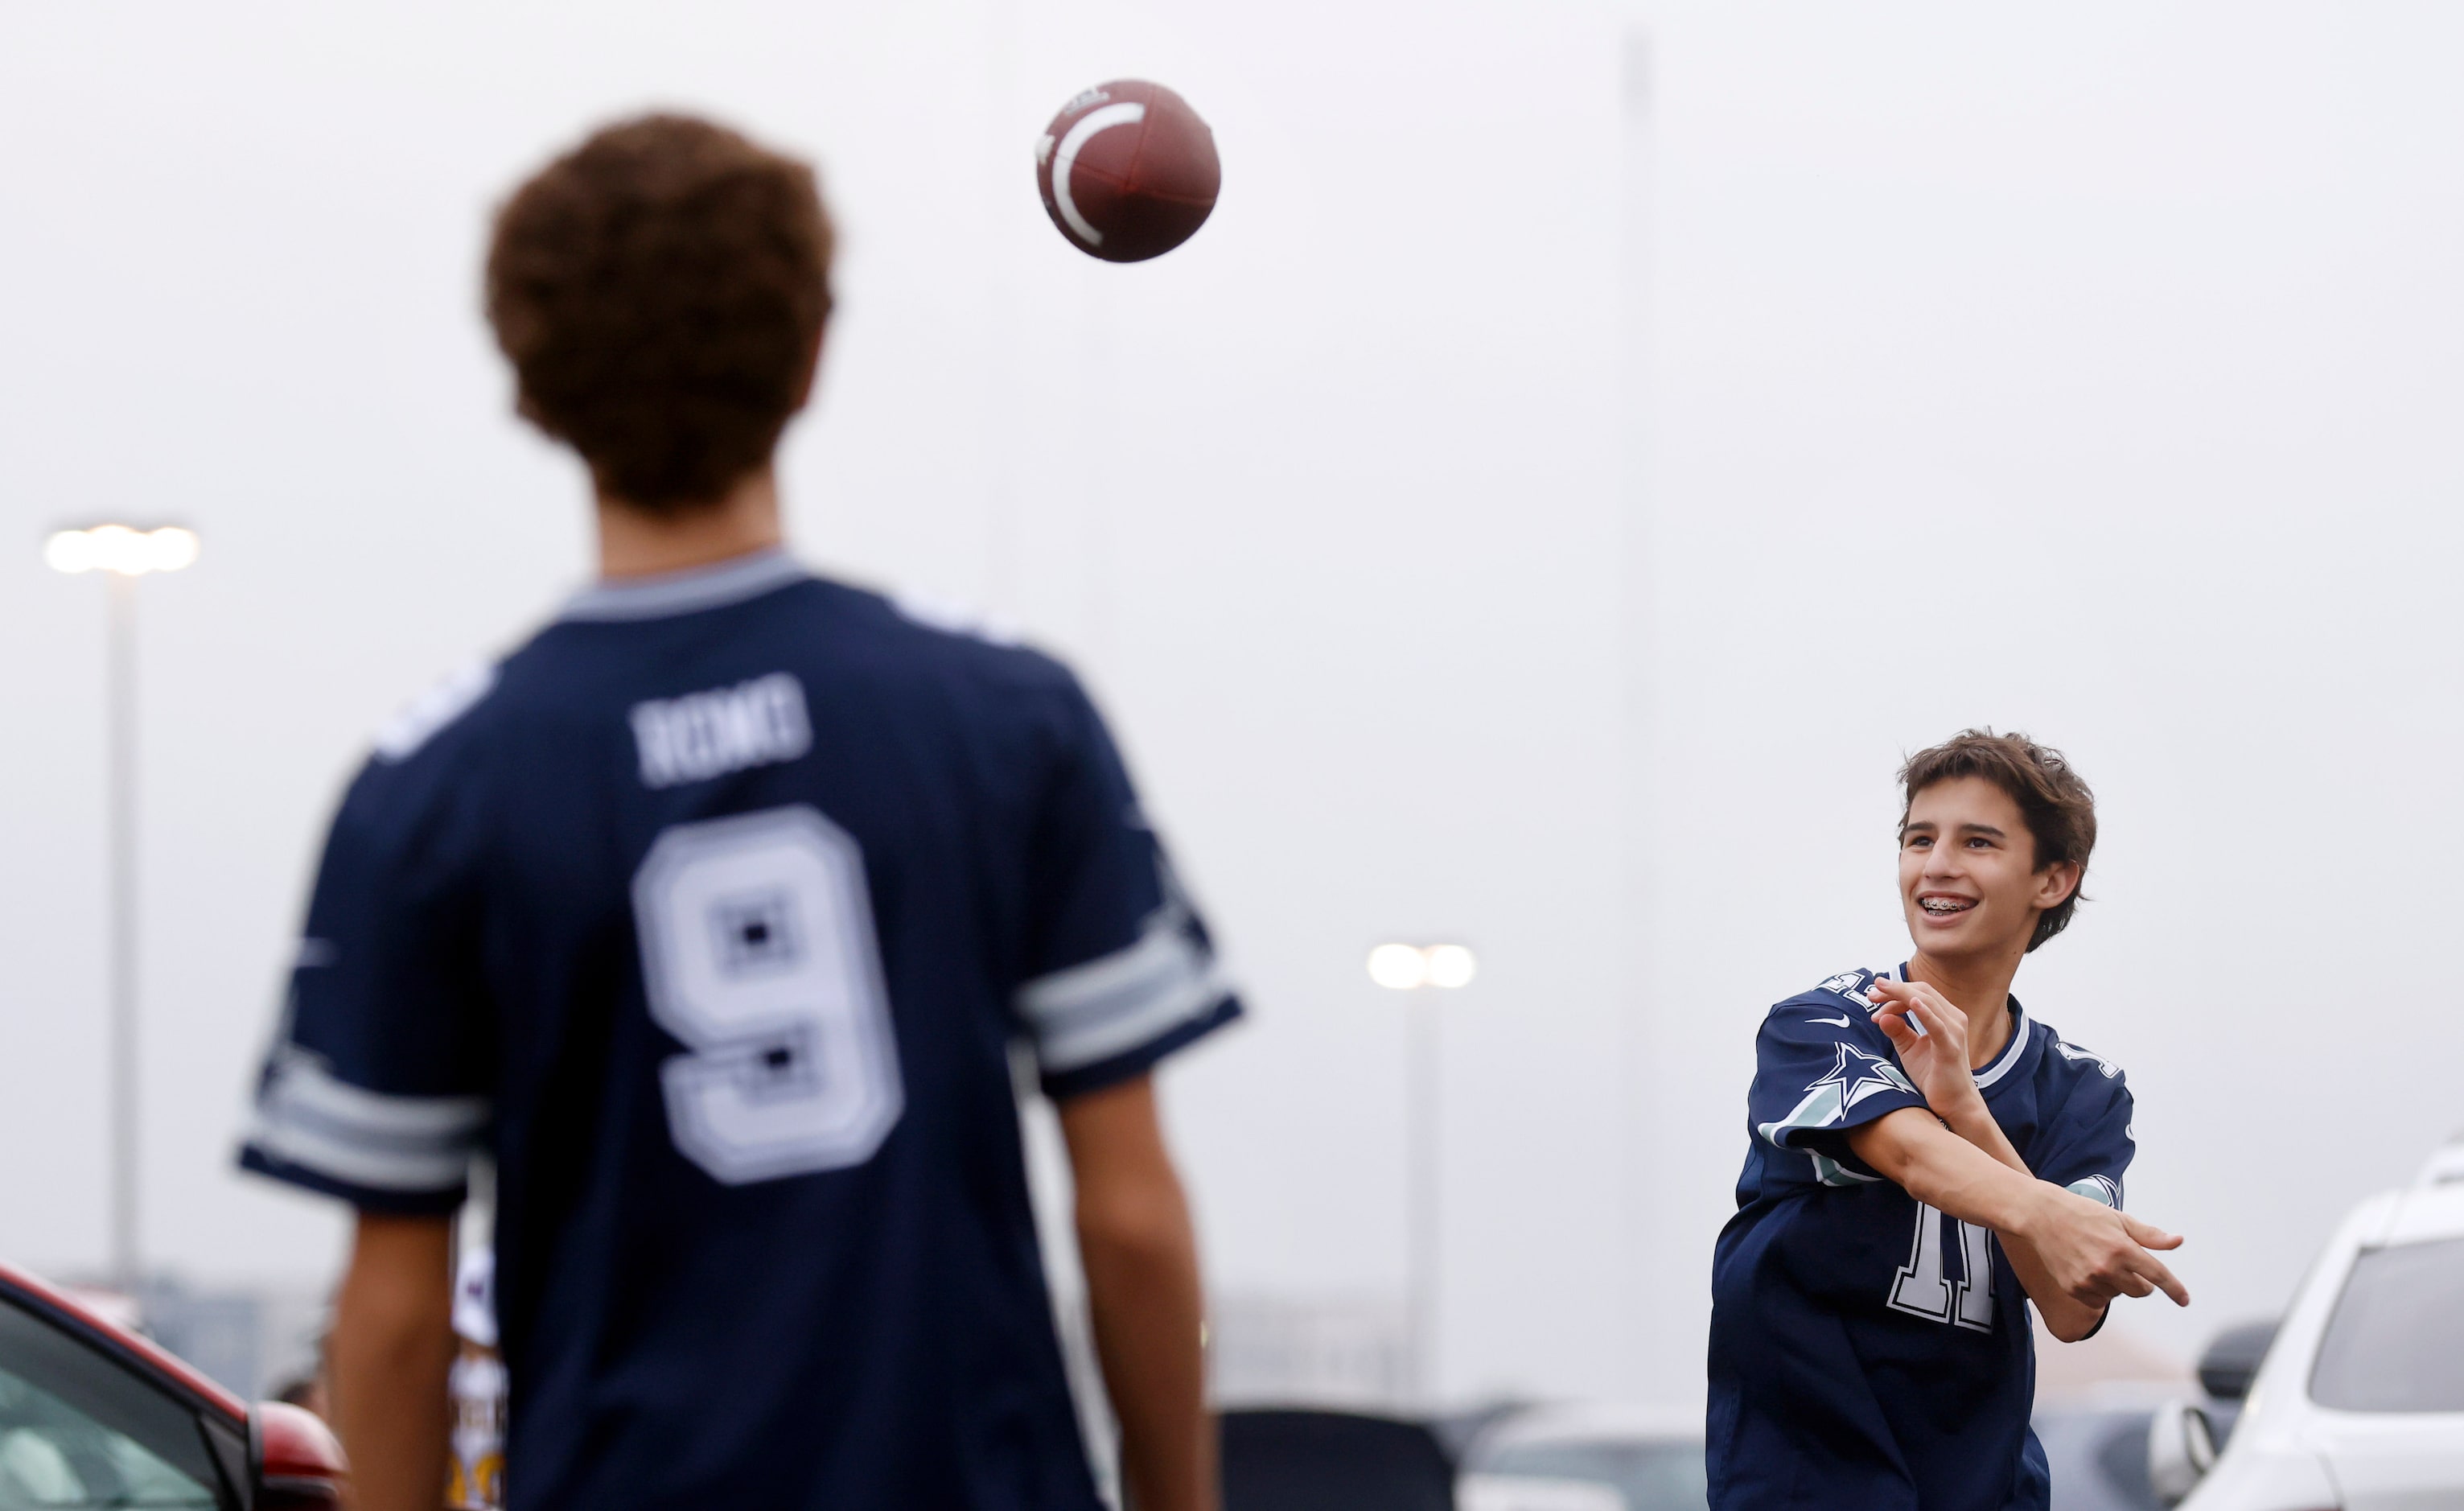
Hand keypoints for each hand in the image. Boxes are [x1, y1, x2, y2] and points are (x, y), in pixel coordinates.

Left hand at [1866, 978, 1978, 1118]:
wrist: (1955, 1104)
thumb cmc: (1933, 1076)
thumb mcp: (1909, 1050)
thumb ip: (1897, 1031)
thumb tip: (1881, 1017)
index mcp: (1945, 1017)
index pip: (1918, 993)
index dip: (1894, 991)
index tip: (1872, 997)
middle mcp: (1953, 1019)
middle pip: (1922, 992)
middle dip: (1894, 990)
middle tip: (1870, 995)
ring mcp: (1954, 1032)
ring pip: (1927, 1001)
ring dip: (1900, 996)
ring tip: (1878, 996)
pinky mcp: (1950, 1048)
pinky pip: (1937, 1026)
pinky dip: (1925, 1012)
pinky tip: (1912, 1002)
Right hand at [2011, 1185, 2190, 1309]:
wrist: (2041, 1216)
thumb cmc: (2083, 1213)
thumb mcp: (2119, 1219)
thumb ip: (2150, 1235)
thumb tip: (2178, 1241)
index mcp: (2122, 1248)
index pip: (2158, 1275)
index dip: (2175, 1289)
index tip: (2184, 1300)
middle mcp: (2107, 1268)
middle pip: (2141, 1291)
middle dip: (2140, 1280)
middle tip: (2125, 1262)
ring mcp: (2089, 1281)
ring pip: (2119, 1294)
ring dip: (2118, 1284)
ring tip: (2100, 1261)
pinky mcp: (2074, 1289)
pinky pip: (2100, 1301)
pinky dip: (2101, 1291)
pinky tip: (2089, 1271)